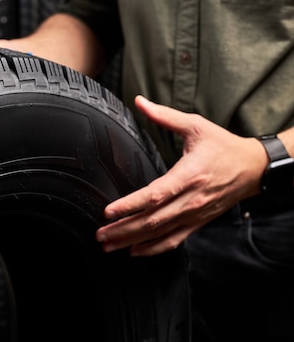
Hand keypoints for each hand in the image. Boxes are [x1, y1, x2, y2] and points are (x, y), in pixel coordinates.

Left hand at [95, 95, 267, 255]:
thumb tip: (140, 102)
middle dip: (123, 229)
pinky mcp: (198, 222)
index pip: (154, 195)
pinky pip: (174, 240)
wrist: (254, 168)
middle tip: (99, 234)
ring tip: (108, 245)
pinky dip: (154, 248)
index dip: (130, 205)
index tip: (109, 211)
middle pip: (152, 220)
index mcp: (188, 175)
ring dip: (132, 241)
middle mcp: (191, 199)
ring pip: (159, 233)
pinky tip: (135, 251)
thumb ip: (165, 116)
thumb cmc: (223, 146)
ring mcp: (195, 214)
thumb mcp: (195, 125)